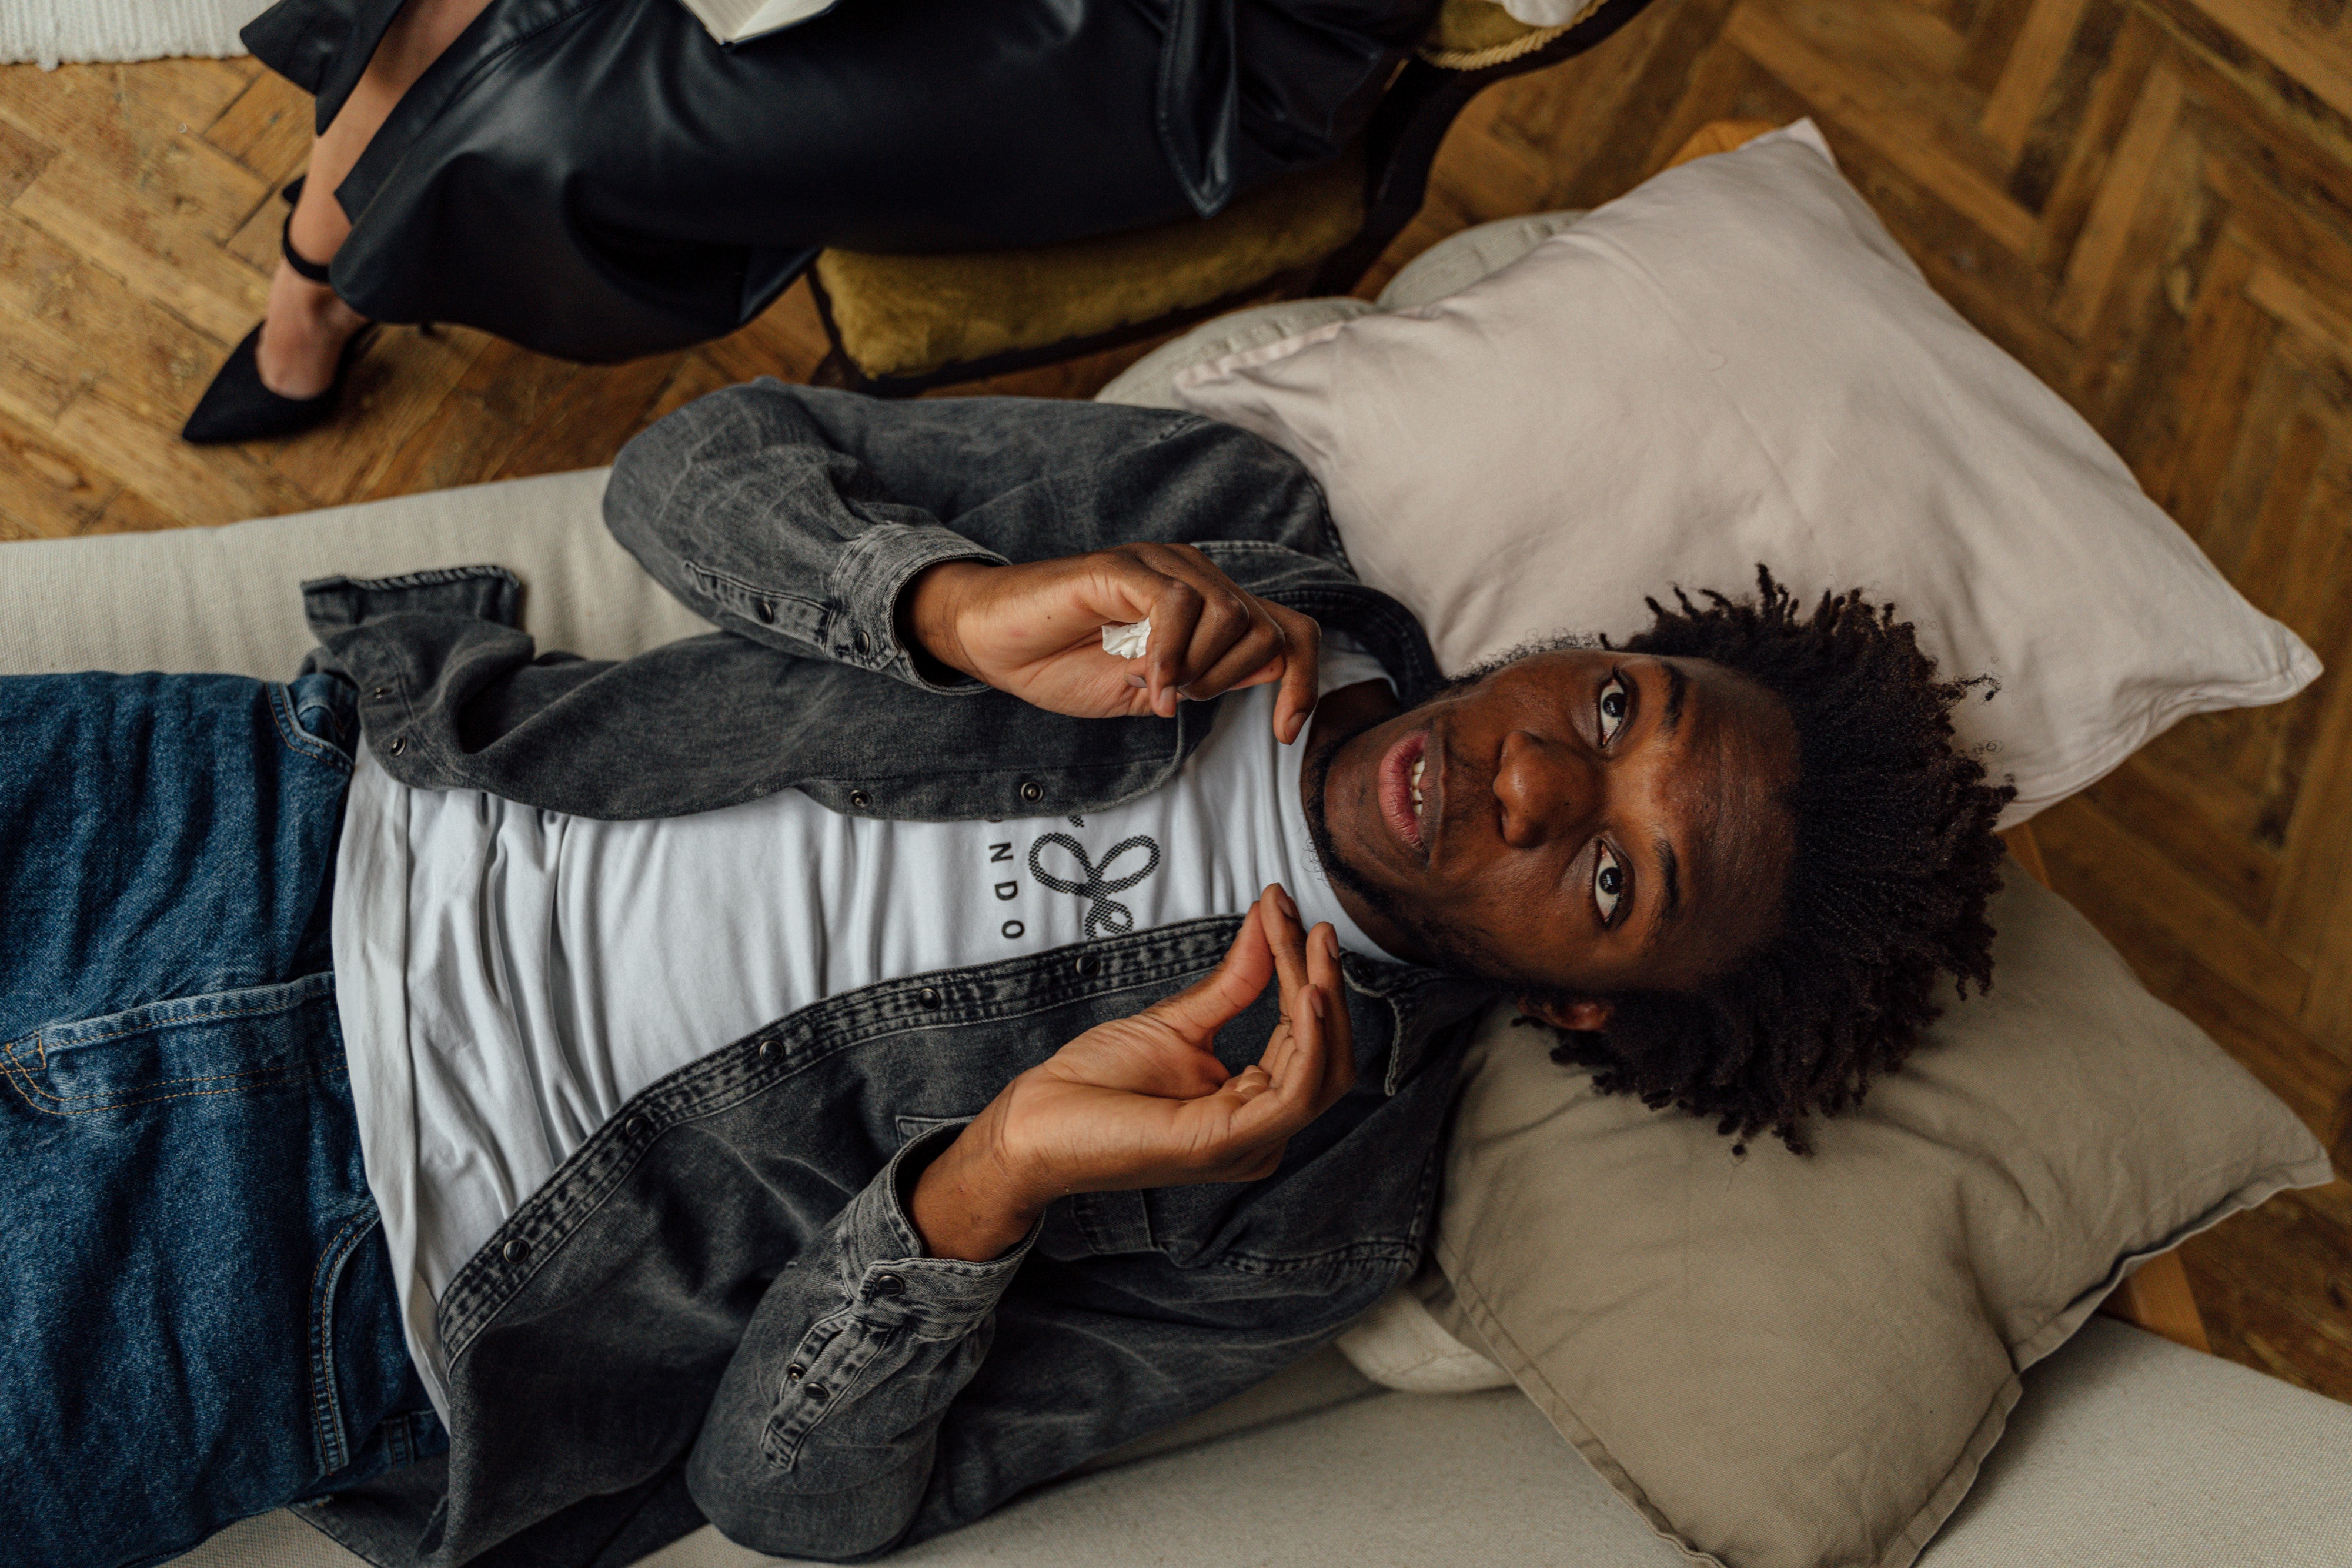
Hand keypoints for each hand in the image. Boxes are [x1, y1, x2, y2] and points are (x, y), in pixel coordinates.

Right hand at [900, 546, 1322, 742]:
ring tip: (1152, 687)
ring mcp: (1158, 565)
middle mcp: (1192, 576)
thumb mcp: (1153, 690)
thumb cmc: (1064, 664)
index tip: (1282, 734)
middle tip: (1176, 698)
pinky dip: (1170, 651)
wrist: (994, 644)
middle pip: (1263, 626)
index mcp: (1207, 606)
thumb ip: (1208, 679)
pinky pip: (1175, 601)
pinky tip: (1145, 680)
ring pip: (1229, 612)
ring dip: (1198, 668)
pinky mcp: (1122, 566)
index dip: (1302, 681)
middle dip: (1229, 681)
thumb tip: (1271, 671)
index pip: (1287, 630)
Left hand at [908, 886, 1352, 1259]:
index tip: (1289, 914)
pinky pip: (1296, 1093)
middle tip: (1316, 927)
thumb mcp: (1181, 1020)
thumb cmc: (1096, 1082)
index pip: (1303, 1039)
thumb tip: (1269, 919)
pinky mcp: (1229, 1143)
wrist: (1037, 1120)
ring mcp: (1249, 1143)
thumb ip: (1236, 980)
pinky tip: (1306, 992)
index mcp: (1252, 1108)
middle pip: (1326, 1055)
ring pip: (1322, 1070)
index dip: (1305, 976)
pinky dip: (1311, 1040)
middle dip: (1325, 984)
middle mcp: (1262, 1133)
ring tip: (1312, 942)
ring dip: (1322, 998)